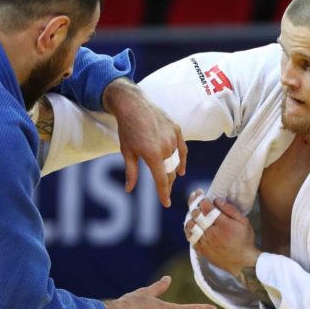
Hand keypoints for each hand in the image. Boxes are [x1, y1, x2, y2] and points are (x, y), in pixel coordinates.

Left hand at [102, 78, 186, 207]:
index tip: (166, 203)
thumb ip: (131, 172)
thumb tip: (129, 190)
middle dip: (168, 185)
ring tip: (170, 180)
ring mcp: (173, 138)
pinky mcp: (177, 129)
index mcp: (152, 154)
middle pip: (170, 173)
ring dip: (173, 172)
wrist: (133, 105)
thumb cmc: (127, 129)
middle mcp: (165, 147)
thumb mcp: (127, 152)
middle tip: (165, 193)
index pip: (162, 180)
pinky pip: (182, 149)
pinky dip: (182, 160)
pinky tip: (181, 170)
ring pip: (176, 161)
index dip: (164, 193)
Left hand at [185, 197, 260, 275]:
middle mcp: (212, 233)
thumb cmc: (245, 240)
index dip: (201, 199)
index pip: (207, 208)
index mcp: (223, 224)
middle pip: (197, 215)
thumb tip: (217, 200)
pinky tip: (191, 224)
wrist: (242, 262)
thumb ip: (230, 210)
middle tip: (195, 199)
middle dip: (194, 204)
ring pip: (190, 226)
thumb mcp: (243, 222)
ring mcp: (205, 242)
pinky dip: (188, 229)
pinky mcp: (202, 250)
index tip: (200, 194)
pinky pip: (190, 237)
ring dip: (190, 217)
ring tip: (193, 213)